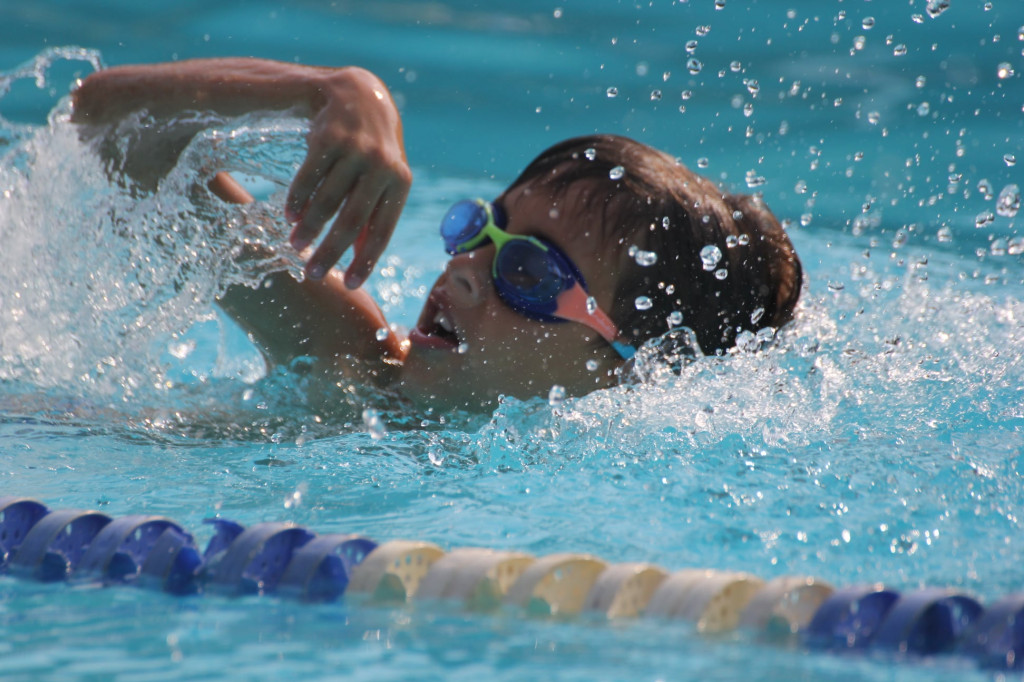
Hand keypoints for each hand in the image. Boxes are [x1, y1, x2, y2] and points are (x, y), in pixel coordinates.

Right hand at [285, 67, 411, 287]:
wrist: (359, 95)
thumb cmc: (372, 151)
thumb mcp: (383, 180)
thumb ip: (373, 217)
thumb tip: (359, 264)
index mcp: (400, 182)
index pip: (382, 230)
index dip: (365, 260)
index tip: (349, 285)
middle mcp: (381, 166)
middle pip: (351, 220)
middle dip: (330, 251)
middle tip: (311, 274)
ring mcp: (355, 150)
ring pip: (327, 200)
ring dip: (308, 228)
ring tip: (295, 246)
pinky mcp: (328, 137)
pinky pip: (308, 177)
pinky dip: (297, 200)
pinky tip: (289, 216)